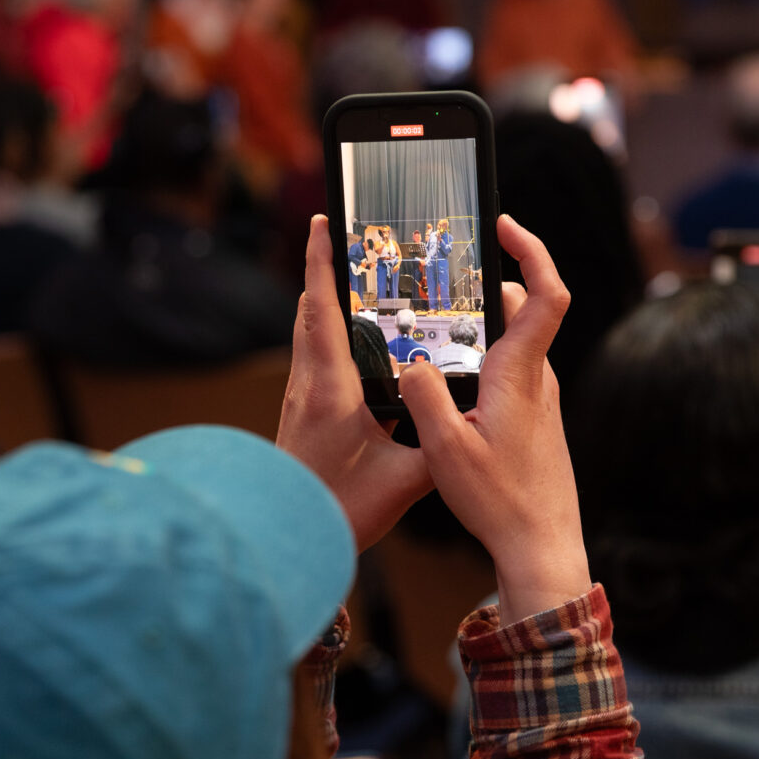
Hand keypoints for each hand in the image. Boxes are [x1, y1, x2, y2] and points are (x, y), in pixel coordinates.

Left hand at [277, 215, 431, 550]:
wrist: (284, 536)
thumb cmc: (338, 509)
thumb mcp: (405, 481)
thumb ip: (442, 445)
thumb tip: (475, 416)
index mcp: (332, 386)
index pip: (322, 306)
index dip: (321, 260)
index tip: (322, 221)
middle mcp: (308, 383)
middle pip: (310, 310)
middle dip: (327, 272)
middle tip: (350, 243)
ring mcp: (300, 397)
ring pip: (309, 333)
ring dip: (327, 303)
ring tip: (358, 286)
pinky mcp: (301, 413)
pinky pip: (313, 358)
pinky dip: (330, 336)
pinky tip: (358, 348)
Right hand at [400, 215, 589, 625]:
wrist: (542, 548)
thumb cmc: (501, 503)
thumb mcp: (444, 451)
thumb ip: (423, 397)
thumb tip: (411, 362)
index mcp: (520, 374)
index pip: (546, 294)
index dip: (532, 250)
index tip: (504, 226)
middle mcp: (538, 380)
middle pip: (523, 309)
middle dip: (486, 287)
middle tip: (445, 283)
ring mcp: (540, 400)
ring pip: (515, 343)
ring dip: (482, 328)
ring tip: (437, 334)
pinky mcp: (535, 420)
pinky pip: (511, 372)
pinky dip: (484, 360)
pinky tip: (451, 386)